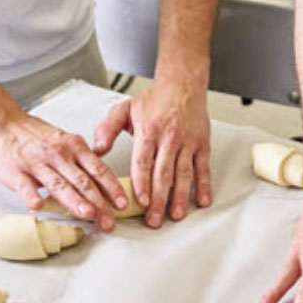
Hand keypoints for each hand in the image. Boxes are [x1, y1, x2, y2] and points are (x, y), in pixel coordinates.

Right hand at [0, 113, 128, 230]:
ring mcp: (37, 164)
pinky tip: (38, 206)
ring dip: (74, 201)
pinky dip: (31, 196)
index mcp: (74, 147)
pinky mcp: (16, 172)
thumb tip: (103, 178)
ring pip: (59, 185)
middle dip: (98, 203)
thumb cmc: (36, 136)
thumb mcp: (65, 141)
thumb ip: (82, 159)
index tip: (122, 203)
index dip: (112, 187)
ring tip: (87, 214)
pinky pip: (24, 186)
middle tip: (109, 221)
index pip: (98, 169)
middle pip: (82, 181)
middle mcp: (59, 154)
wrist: (4, 125)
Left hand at [93, 78, 210, 226]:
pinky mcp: (202, 143)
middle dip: (159, 199)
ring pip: (184, 173)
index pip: (144, 162)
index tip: (140, 201)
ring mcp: (188, 141)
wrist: (183, 82)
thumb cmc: (155, 98)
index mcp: (149, 130)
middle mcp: (170, 137)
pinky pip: (203, 167)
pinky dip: (204, 185)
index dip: (142, 184)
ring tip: (175, 215)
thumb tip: (97, 150)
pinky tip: (202, 200)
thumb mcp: (125, 108)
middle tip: (154, 220)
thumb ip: (107, 129)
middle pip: (164, 173)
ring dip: (180, 197)